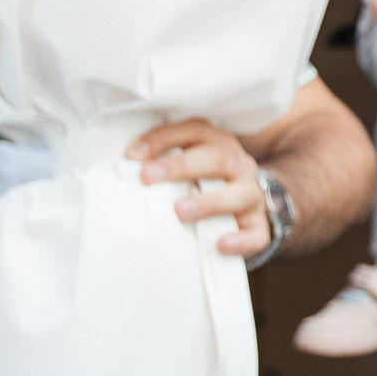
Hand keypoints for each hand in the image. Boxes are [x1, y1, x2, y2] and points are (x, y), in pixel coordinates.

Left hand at [130, 120, 270, 256]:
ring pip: (240, 194)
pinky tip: (221, 244)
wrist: (245, 205)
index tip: (133, 154)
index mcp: (217, 144)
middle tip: (148, 177)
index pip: (194, 131)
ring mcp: (252, 195)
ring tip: (181, 211)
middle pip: (216, 159)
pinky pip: (256, 233)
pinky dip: (241, 239)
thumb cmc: (202, 183)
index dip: (164, 139)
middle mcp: (238, 165)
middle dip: (181, 166)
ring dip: (210, 201)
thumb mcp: (188, 163)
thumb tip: (118, 168)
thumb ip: (162, 162)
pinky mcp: (258, 225)